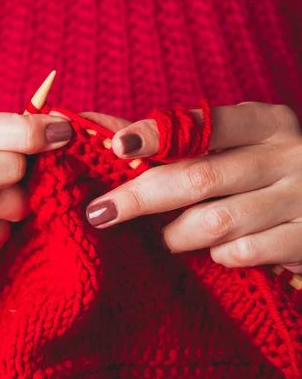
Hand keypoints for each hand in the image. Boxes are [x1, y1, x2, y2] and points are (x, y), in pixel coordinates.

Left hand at [84, 103, 301, 272]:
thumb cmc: (261, 171)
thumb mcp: (231, 145)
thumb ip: (170, 137)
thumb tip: (98, 125)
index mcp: (265, 123)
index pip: (205, 124)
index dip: (158, 135)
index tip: (118, 147)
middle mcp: (288, 155)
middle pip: (200, 177)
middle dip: (142, 197)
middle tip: (102, 213)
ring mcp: (301, 198)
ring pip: (217, 222)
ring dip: (178, 234)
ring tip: (167, 237)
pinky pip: (244, 252)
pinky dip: (219, 255)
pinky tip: (217, 250)